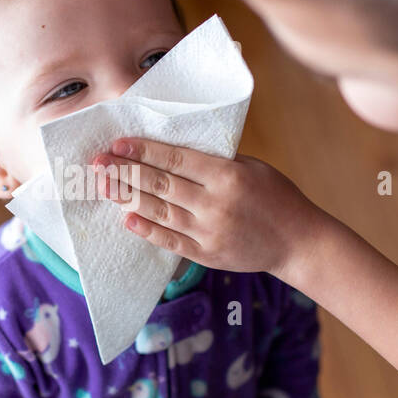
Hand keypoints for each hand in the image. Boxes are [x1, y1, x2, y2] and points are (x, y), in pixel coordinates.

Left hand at [92, 138, 330, 282]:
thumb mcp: (252, 168)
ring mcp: (209, 231)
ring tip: (105, 185)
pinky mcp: (207, 254)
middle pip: (161, 184)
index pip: (176, 158)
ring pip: (160, 211)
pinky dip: (147, 230)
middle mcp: (215, 203)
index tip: (118, 143)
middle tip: (98, 162)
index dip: (144, 150)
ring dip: (128, 197)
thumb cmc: (276, 197)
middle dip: (126, 171)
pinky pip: (170, 241)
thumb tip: (173, 152)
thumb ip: (215, 162)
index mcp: (227, 175)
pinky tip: (126, 219)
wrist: (298, 242)